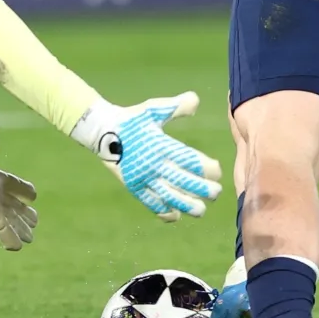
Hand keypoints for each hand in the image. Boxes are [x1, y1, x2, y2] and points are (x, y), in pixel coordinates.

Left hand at [0, 130, 38, 250]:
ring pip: (11, 220)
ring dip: (20, 229)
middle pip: (14, 207)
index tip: (34, 196)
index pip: (13, 185)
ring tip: (30, 238)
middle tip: (35, 222)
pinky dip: (9, 238)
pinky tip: (16, 247)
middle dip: (24, 215)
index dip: (24, 190)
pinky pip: (2, 228)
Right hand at [71, 91, 222, 221]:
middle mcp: (153, 163)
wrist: (101, 131)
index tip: (217, 171)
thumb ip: (176, 106)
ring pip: (168, 196)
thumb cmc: (131, 119)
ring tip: (201, 210)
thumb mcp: (153, 109)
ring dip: (186, 205)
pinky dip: (163, 211)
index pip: (189, 160)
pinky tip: (175, 215)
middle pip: (182, 181)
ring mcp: (142, 177)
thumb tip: (195, 101)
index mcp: (161, 145)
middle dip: (202, 189)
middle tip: (216, 193)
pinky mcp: (133, 185)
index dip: (206, 168)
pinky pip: (149, 202)